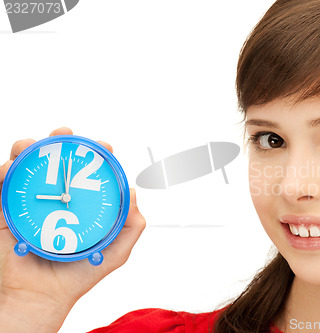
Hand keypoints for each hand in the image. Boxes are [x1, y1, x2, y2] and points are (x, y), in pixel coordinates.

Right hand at [0, 127, 145, 332]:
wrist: (44, 296)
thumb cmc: (79, 273)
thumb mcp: (115, 251)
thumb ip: (130, 226)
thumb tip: (133, 194)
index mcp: (79, 203)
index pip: (86, 172)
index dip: (94, 155)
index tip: (103, 147)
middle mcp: (55, 198)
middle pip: (55, 161)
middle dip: (59, 142)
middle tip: (65, 136)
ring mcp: (30, 203)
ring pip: (26, 167)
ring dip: (28, 150)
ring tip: (32, 146)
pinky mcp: (6, 212)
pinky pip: (2, 186)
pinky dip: (5, 172)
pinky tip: (13, 167)